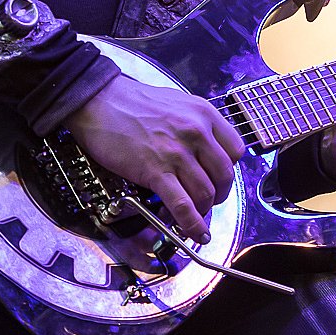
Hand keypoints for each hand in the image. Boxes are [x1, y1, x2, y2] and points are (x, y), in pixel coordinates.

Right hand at [66, 74, 243, 242]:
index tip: (220, 177)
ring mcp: (177, 153)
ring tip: (196, 215)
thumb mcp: (177, 103)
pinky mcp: (156, 171)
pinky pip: (183, 206)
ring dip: (203, 211)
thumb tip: (205, 151)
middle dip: (219, 195)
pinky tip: (195, 233)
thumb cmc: (133, 101)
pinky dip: (192, 225)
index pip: (235, 150)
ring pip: (206, 194)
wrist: (100, 101)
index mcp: (203, 114)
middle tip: (209, 200)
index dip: (229, 169)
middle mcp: (196, 132)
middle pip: (224, 175)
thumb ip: (196, 124)